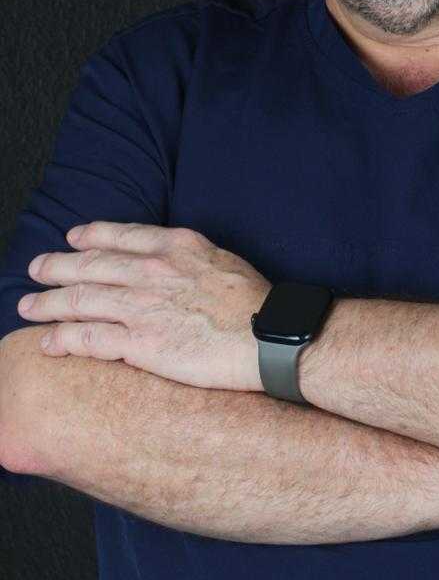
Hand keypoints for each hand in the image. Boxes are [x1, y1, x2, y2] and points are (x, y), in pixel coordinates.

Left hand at [17, 222, 270, 390]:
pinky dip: (62, 339)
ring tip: (28, 305)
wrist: (270, 337)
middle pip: (92, 266)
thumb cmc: (256, 303)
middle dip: (57, 267)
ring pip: (80, 300)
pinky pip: (89, 339)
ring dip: (48, 303)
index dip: (92, 236)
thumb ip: (191, 257)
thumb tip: (176, 263)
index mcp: (177, 247)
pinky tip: (47, 342)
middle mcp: (154, 271)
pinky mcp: (140, 344)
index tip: (73, 237)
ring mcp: (143, 306)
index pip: (122, 236)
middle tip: (36, 268)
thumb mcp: (222, 260)